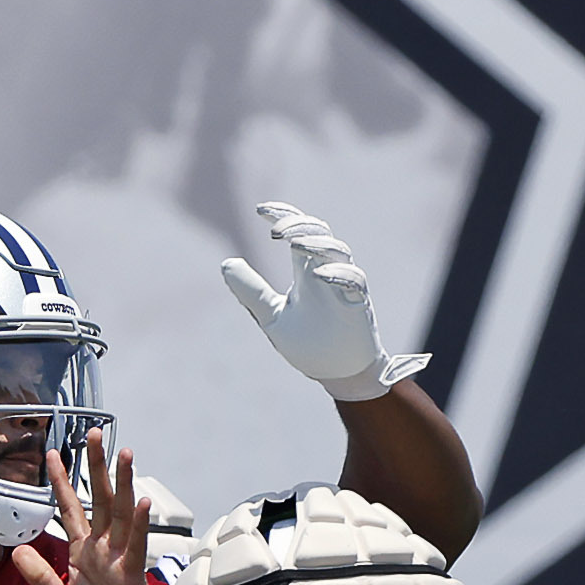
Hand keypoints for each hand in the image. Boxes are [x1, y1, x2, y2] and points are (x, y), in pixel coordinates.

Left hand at [11, 445, 162, 584]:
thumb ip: (40, 576)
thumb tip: (18, 550)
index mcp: (84, 552)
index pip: (71, 509)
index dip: (61, 482)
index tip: (51, 454)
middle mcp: (103, 549)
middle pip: (99, 499)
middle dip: (95, 467)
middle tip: (94, 435)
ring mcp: (119, 559)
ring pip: (121, 514)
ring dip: (123, 484)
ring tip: (124, 455)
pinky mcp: (132, 576)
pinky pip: (136, 546)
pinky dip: (140, 525)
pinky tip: (142, 502)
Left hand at [219, 204, 429, 400]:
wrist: (337, 374)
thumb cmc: (309, 344)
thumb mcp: (272, 316)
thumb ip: (251, 292)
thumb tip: (226, 264)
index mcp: (305, 272)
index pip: (297, 233)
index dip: (283, 216)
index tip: (261, 210)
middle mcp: (325, 272)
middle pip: (318, 233)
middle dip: (299, 224)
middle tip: (277, 231)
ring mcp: (343, 286)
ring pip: (338, 250)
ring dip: (317, 243)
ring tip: (295, 242)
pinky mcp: (358, 304)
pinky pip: (354, 280)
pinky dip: (339, 274)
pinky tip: (320, 276)